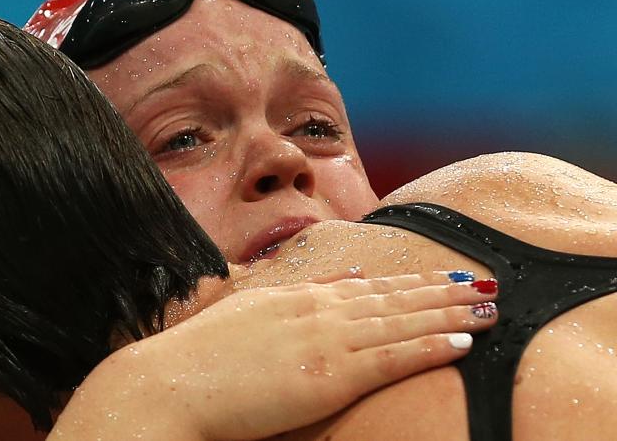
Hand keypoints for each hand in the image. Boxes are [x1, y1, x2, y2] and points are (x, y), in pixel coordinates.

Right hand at [49, 272, 496, 440]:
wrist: (171, 383)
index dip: (410, 282)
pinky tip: (462, 342)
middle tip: (486, 283)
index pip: (367, 286)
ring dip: (450, 313)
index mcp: (296, 296)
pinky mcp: (329, 375)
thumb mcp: (247, 313)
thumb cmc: (198, 358)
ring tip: (490, 306)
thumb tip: (334, 282)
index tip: (443, 278)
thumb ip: (292, 296)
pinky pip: (392, 357)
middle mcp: (317, 310)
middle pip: (394, 297)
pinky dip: (430, 346)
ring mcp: (325, 339)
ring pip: (402, 321)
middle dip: (443, 291)